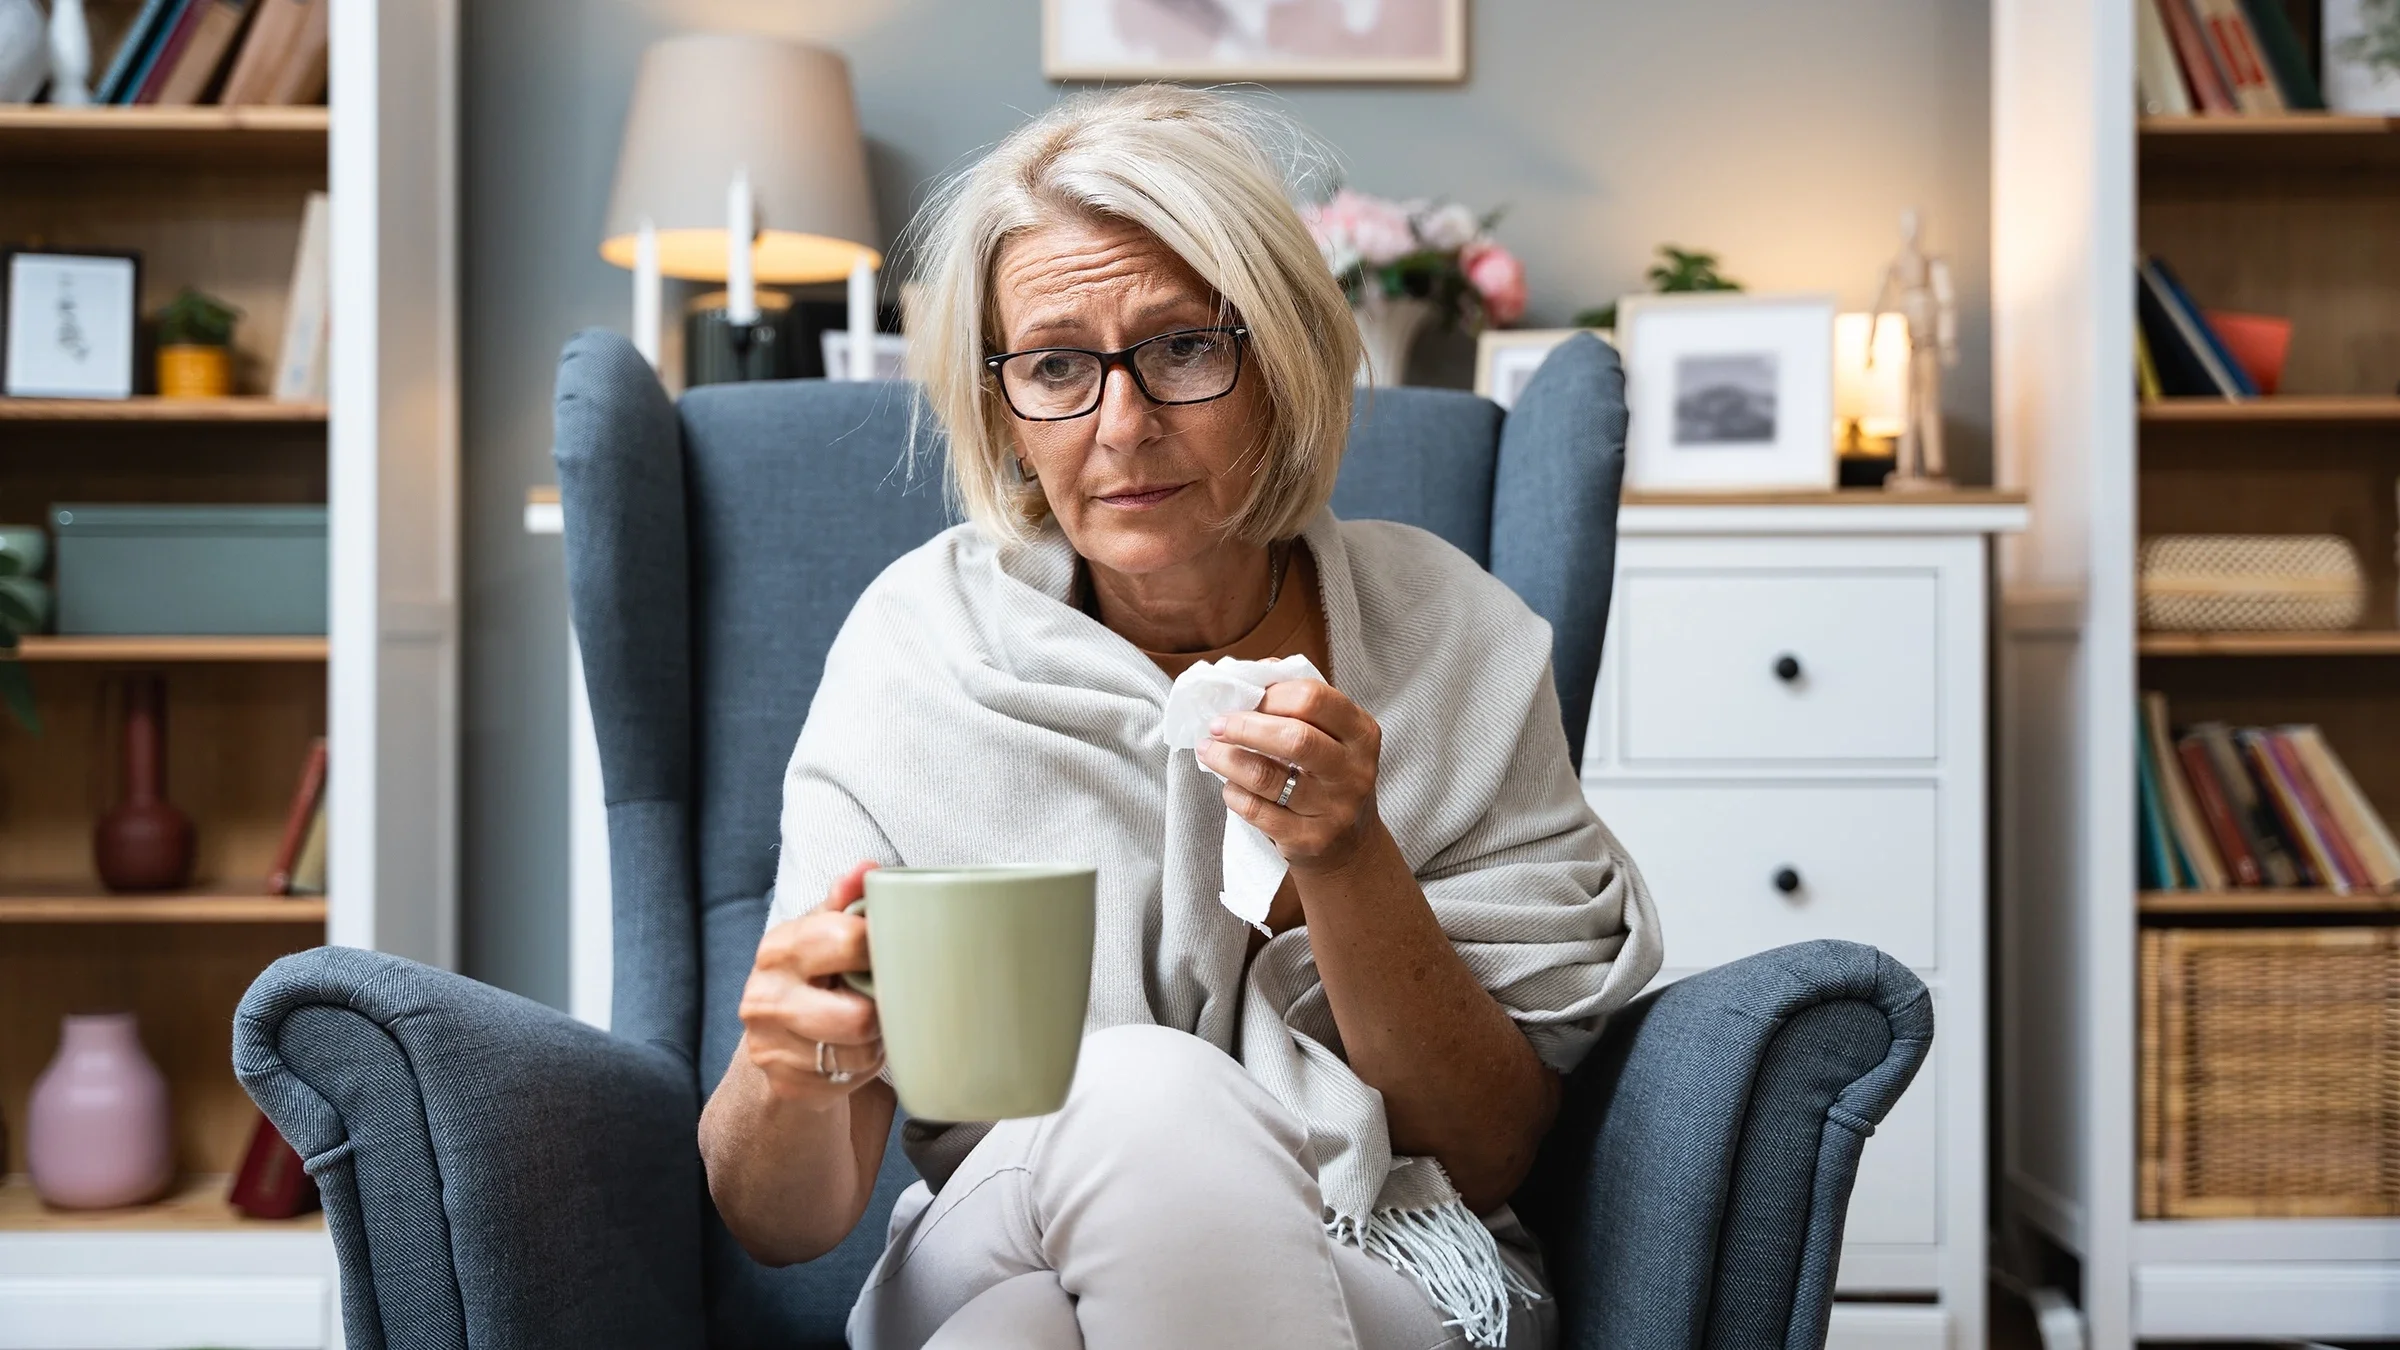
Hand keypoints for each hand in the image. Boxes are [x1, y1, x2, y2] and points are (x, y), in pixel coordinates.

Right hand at [736, 860, 884, 1104]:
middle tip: (884, 999)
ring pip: (859, 1053)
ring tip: (871, 1025)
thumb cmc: (814, 973)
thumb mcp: (824, 930)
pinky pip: (848, 1081)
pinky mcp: (784, 1084)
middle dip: (882, 1010)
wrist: (776, 1037)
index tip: (896, 951)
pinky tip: (853, 1050)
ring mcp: (769, 1047)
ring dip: (877, 1041)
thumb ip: (846, 900)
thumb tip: (867, 869)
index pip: (848, 940)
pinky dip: (862, 1068)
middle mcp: (764, 997)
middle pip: (858, 1016)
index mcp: (779, 947)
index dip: (884, 948)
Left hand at [1197, 679, 1382, 873]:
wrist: (1349, 844)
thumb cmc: (1328, 776)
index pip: (1314, 699)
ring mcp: (1334, 808)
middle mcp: (1354, 771)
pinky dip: (1234, 793)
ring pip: (1268, 777)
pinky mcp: (1310, 839)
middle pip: (1295, 738)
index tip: (1246, 698)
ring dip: (1227, 759)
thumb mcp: (1331, 735)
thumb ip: (1298, 702)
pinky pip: (1257, 811)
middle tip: (1216, 725)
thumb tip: (1250, 672)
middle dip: (1244, 726)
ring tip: (1207, 750)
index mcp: (1362, 733)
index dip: (1271, 694)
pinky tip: (1229, 785)